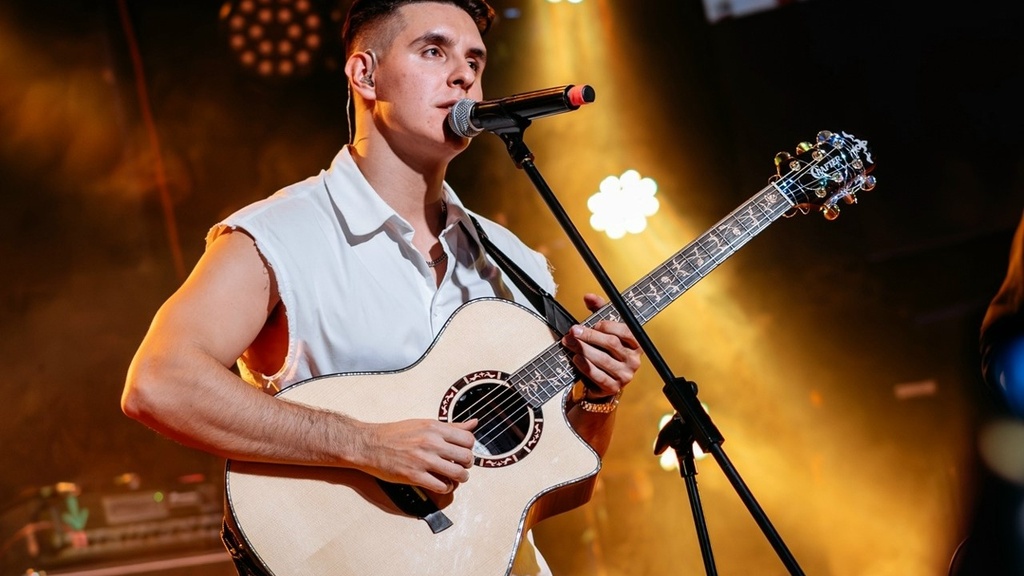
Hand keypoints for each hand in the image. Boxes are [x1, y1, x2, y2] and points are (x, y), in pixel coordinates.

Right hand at [355, 418, 476, 493]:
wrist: (370, 444)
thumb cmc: (396, 433)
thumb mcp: (425, 423)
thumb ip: (452, 426)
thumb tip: (474, 423)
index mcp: (435, 427)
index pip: (468, 439)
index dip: (469, 448)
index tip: (463, 452)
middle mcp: (431, 442)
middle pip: (466, 457)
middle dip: (467, 464)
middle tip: (460, 466)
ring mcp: (423, 460)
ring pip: (458, 473)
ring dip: (460, 478)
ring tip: (455, 477)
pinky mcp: (414, 476)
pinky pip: (441, 486)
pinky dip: (446, 487)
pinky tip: (441, 483)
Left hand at [561, 293, 641, 399]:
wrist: (603, 381)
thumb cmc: (606, 352)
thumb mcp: (605, 330)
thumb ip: (599, 310)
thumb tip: (589, 297)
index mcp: (635, 343)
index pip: (624, 331)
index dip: (606, 326)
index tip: (591, 323)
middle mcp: (633, 359)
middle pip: (611, 344)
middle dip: (589, 336)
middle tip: (573, 332)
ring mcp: (625, 375)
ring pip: (603, 360)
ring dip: (583, 350)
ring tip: (570, 343)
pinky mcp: (613, 387)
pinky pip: (598, 375)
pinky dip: (585, 366)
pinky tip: (576, 359)